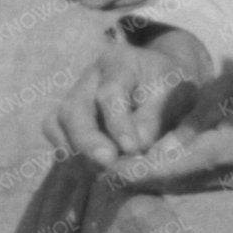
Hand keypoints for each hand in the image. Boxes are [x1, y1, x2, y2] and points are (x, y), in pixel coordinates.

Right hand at [46, 27, 216, 168]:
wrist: (161, 83)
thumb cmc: (173, 88)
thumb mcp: (177, 95)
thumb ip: (156, 118)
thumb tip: (135, 147)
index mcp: (119, 62)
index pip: (109, 93)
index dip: (119, 124)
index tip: (133, 149)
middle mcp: (89, 77)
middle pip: (73, 109)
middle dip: (87, 141)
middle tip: (107, 163)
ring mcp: (73, 95)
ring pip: (56, 123)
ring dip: (76, 151)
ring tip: (103, 170)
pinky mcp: (67, 116)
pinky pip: (54, 134)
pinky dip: (68, 153)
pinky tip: (91, 168)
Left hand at [97, 65, 232, 196]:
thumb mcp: (226, 93)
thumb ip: (190, 124)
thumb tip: (155, 153)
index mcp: (225, 153)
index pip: (168, 171)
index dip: (134, 174)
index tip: (104, 173)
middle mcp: (232, 177)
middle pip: (174, 185)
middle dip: (141, 180)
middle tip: (105, 171)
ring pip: (188, 186)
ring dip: (159, 179)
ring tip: (126, 169)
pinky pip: (205, 182)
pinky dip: (181, 174)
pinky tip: (163, 164)